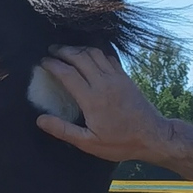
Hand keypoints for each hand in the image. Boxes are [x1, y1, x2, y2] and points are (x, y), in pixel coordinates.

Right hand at [33, 44, 173, 163]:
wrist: (152, 136)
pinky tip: (89, 54)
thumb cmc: (120, 142)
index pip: (67, 73)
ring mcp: (116, 78)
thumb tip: (40, 119)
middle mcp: (103, 83)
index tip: (42, 62)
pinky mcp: (125, 77)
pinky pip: (108, 57)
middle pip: (80, 57)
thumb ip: (63, 130)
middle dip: (63, 51)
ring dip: (78, 48)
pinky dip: (96, 51)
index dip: (52, 64)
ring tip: (67, 50)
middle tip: (51, 51)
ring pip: (94, 53)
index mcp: (91, 99)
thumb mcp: (89, 143)